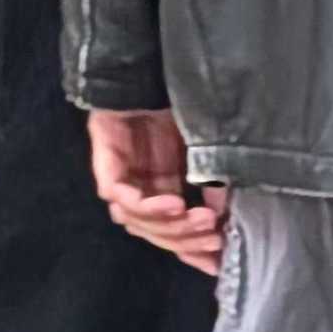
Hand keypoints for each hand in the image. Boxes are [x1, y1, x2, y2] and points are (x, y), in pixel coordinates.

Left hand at [89, 107, 227, 275]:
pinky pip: (120, 197)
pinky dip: (147, 206)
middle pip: (158, 232)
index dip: (194, 251)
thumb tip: (226, 220)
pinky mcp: (106, 164)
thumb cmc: (179, 105)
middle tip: (215, 237)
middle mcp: (140, 189)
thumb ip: (213, 182)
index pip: (174, 232)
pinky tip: (174, 204)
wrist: (149, 69)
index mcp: (164, 189)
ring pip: (139, 222)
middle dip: (188, 239)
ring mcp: (122, 178)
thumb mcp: (205, 149)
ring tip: (201, 219)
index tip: (220, 262)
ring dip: (171, 227)